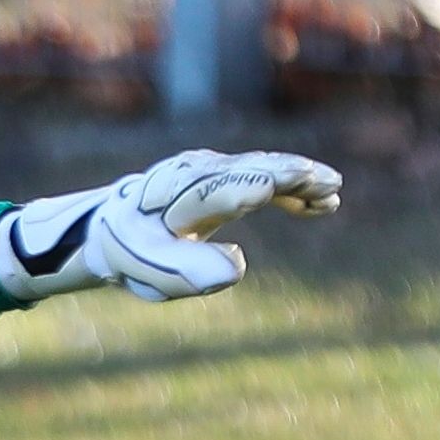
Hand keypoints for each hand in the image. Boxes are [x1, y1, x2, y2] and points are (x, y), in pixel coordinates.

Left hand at [0, 149, 340, 303]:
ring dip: (298, 179)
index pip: (222, 187)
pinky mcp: (220, 181)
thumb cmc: (127, 255)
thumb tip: (237, 267)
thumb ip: (188, 270)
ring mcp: (210, 173)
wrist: (106, 229)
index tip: (287, 186)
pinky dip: (289, 189)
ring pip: (261, 169)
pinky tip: (319, 205)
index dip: (255, 185)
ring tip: (333, 193)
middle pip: (250, 168)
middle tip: (329, 185)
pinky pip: (261, 179)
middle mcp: (196, 175)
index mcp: (177, 196)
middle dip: (289, 175)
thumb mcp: (149, 271)